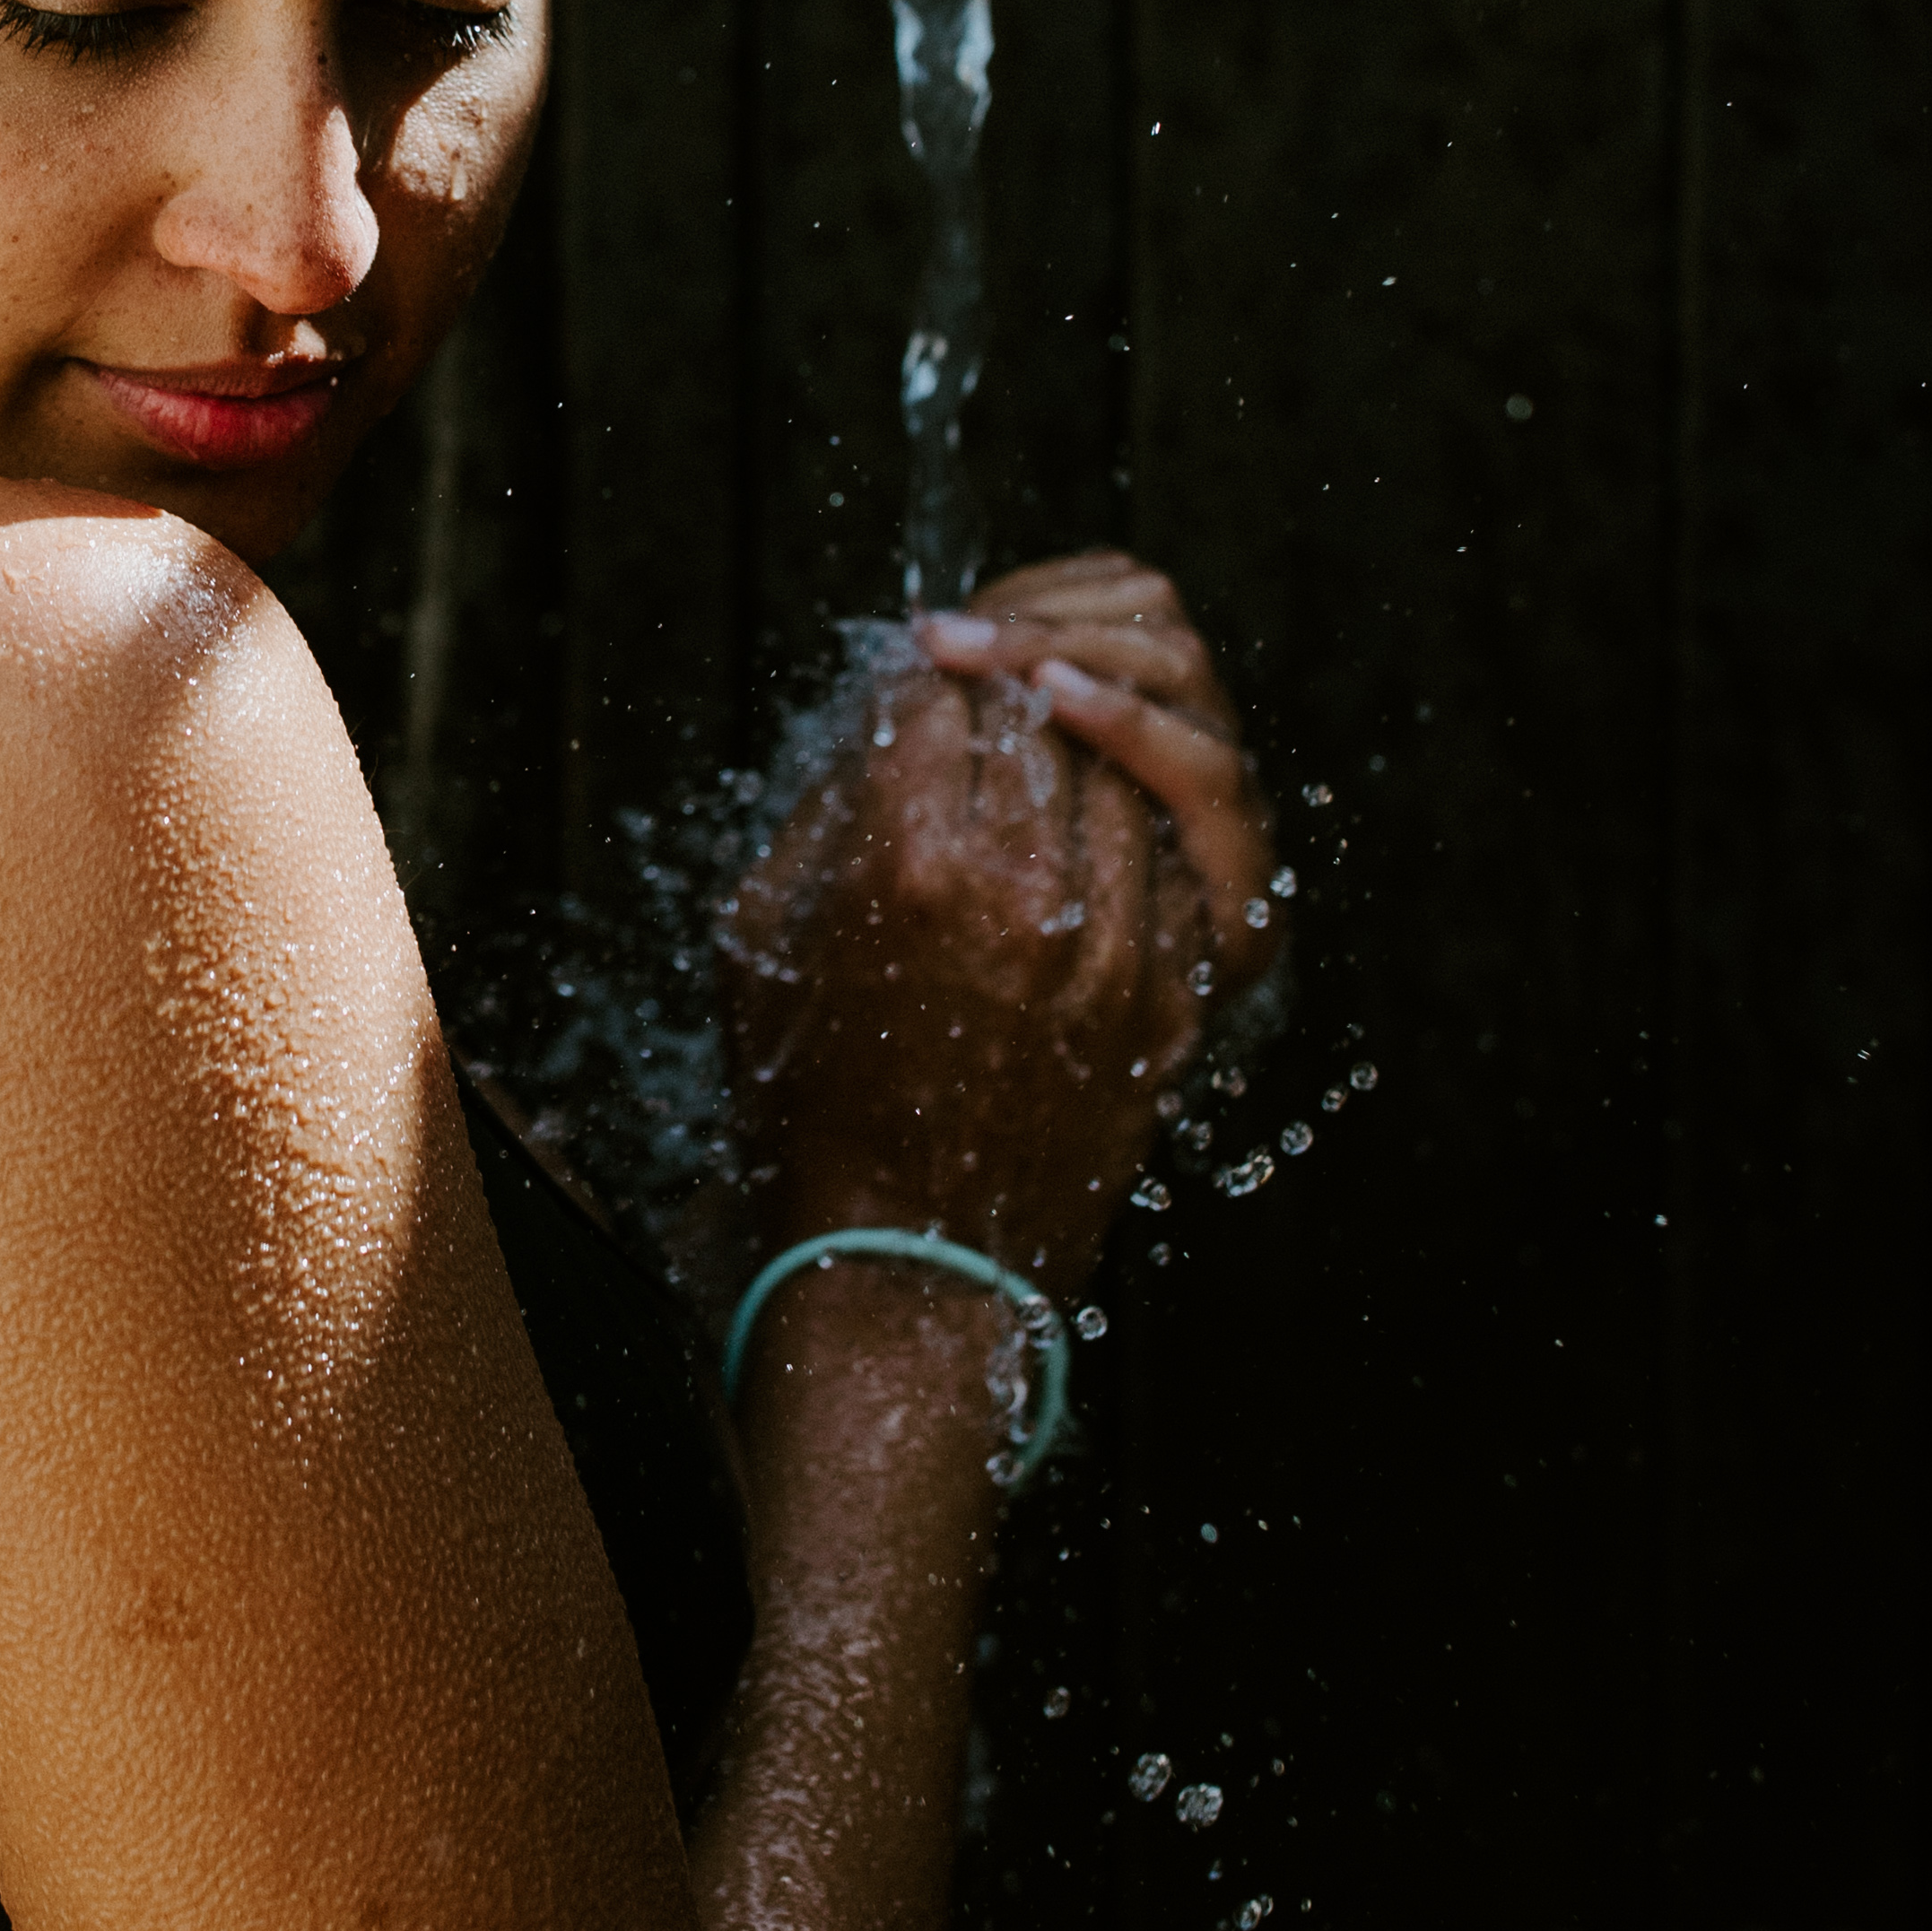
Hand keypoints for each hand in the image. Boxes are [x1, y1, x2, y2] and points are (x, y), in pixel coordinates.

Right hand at [714, 553, 1268, 1304]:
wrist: (910, 1253)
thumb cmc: (811, 1094)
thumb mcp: (762, 936)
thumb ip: (824, 810)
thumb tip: (878, 719)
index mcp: (908, 866)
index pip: (937, 699)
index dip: (919, 677)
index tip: (912, 683)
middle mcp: (1022, 895)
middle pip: (1038, 725)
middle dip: (1003, 701)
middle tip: (981, 701)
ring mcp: (1111, 949)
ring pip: (1118, 783)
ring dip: (1077, 758)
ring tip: (1039, 766)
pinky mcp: (1165, 1000)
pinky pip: (1169, 868)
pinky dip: (1132, 839)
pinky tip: (1091, 844)